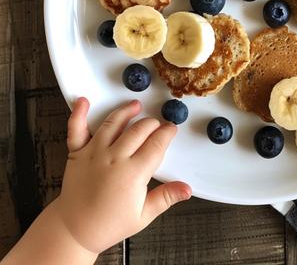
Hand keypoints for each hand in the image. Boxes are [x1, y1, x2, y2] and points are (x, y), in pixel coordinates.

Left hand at [53, 98, 190, 253]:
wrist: (75, 230)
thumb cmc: (109, 224)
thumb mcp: (143, 215)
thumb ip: (166, 197)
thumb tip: (187, 189)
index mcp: (132, 174)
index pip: (156, 144)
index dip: (167, 134)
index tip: (172, 129)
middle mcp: (114, 158)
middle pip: (138, 130)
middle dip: (152, 123)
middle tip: (157, 125)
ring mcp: (94, 153)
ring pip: (113, 123)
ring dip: (126, 111)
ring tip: (136, 106)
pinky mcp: (77, 153)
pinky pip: (76, 129)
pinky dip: (78, 113)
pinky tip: (83, 100)